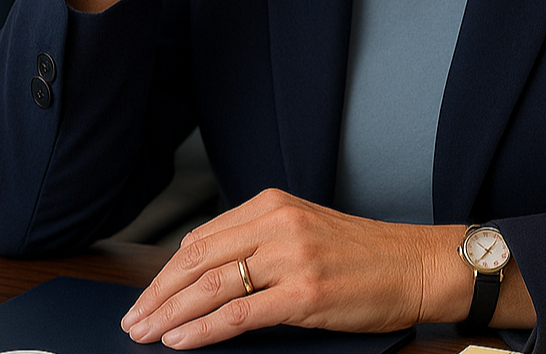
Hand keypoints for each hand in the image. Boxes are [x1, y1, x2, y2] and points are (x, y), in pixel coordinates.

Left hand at [120, 189, 469, 347]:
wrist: (413, 264)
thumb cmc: (361, 254)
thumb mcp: (303, 230)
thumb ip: (257, 242)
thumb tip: (203, 272)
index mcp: (273, 204)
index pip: (201, 238)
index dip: (166, 272)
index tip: (147, 296)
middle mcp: (278, 224)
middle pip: (198, 260)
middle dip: (158, 294)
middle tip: (132, 320)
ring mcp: (292, 258)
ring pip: (212, 286)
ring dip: (170, 314)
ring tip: (145, 334)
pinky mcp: (305, 293)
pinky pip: (240, 314)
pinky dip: (203, 330)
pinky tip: (182, 341)